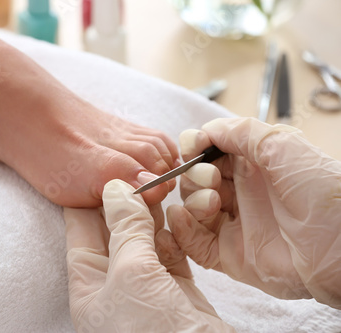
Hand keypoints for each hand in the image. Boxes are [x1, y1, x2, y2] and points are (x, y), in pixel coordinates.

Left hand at [64, 179, 234, 331]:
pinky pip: (171, 252)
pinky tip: (178, 214)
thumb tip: (115, 188)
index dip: (88, 198)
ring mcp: (145, 288)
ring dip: (152, 214)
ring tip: (158, 183)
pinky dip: (174, 234)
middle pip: (113, 232)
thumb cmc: (153, 332)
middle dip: (124, 201)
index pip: (81, 231)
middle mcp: (113, 286)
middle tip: (136, 170)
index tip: (97, 168)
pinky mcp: (175, 290)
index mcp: (89, 286)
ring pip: (144, 240)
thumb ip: (125, 229)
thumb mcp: (132, 274)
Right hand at [169, 117, 340, 308]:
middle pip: (195, 178)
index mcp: (253, 165)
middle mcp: (240, 193)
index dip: (195, 147)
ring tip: (212, 202)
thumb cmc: (325, 195)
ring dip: (191, 199)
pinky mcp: (229, 254)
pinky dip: (182, 230)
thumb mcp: (285, 147)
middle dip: (194, 174)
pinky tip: (184, 219)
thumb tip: (206, 130)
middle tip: (211, 178)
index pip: (209, 152)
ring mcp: (233, 224)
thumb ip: (243, 132)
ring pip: (191, 207)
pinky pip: (194, 243)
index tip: (193, 147)